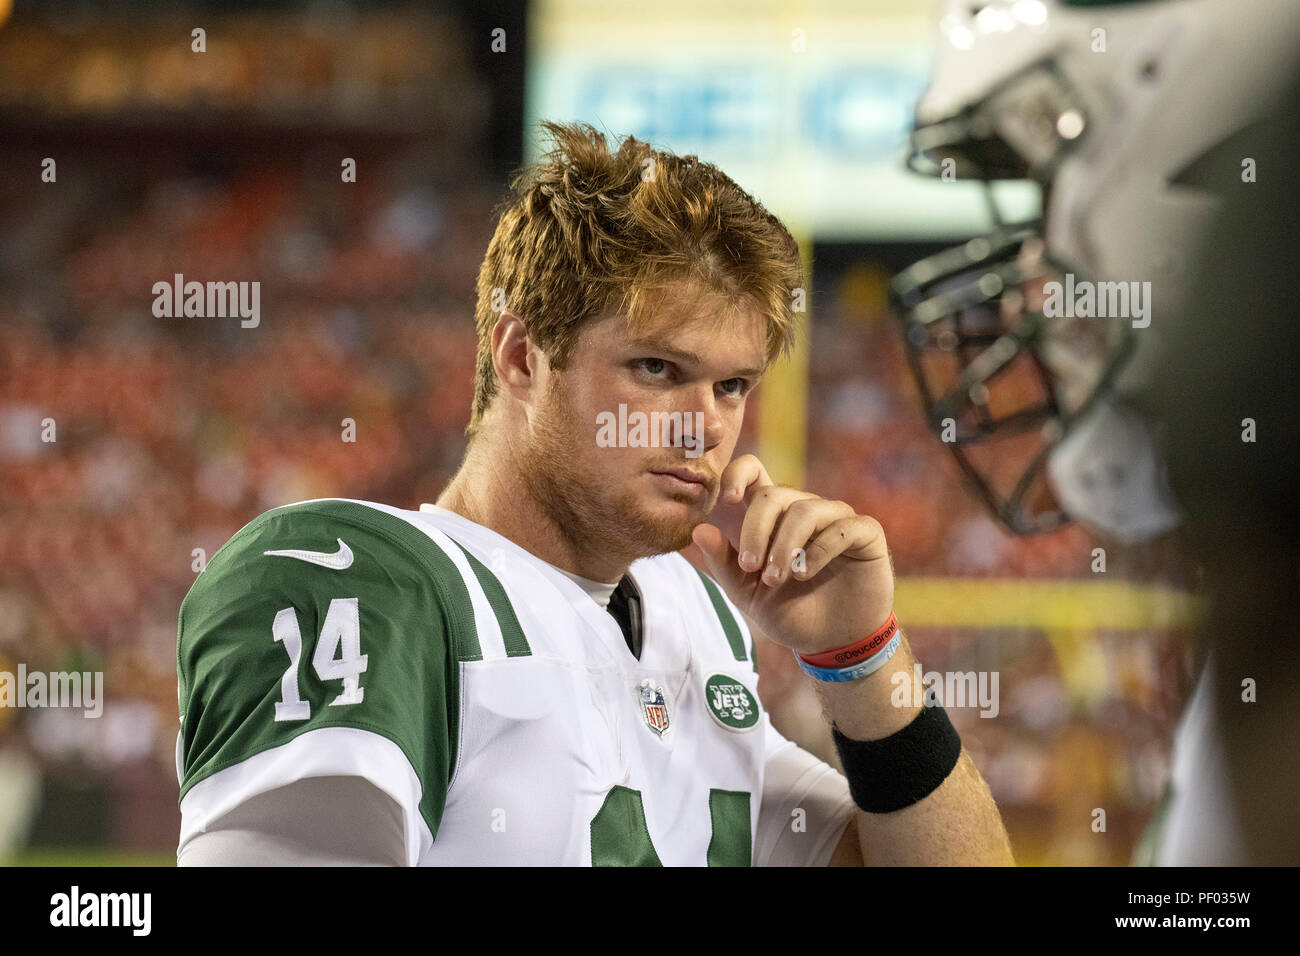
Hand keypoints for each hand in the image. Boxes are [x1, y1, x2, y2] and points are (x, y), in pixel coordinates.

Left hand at [690, 454, 893, 655]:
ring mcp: (836, 518)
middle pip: (773, 494)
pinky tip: (805, 573)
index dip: (737, 475)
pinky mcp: (864, 533)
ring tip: (777, 580)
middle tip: (751, 568)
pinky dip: (819, 550)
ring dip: (785, 545)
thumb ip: (724, 563)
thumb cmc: (789, 612)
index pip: (753, 471)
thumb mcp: (747, 593)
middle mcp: (803, 510)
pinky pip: (841, 527)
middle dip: (755, 531)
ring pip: (805, 510)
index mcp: (772, 518)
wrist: (831, 643)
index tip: (725, 500)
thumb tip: (698, 530)